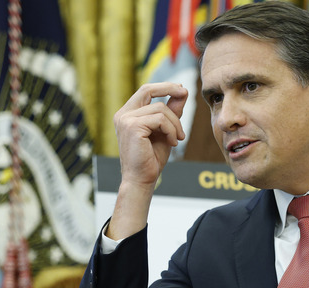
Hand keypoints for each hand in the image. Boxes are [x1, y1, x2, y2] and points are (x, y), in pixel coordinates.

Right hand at [107, 83, 187, 238]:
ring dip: (175, 123)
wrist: (142, 180)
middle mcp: (123, 114)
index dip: (164, 87)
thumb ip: (171, 112)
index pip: (145, 91)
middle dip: (168, 88)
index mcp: (127, 114)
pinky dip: (171, 130)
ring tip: (178, 138)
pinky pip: (160, 119)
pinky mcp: (132, 126)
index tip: (181, 89)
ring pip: (160, 108)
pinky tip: (173, 142)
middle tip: (185, 92)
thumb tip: (182, 92)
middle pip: (148, 90)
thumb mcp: (165, 131)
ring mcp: (125, 119)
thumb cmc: (151, 158)